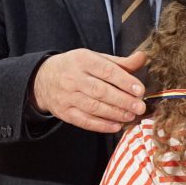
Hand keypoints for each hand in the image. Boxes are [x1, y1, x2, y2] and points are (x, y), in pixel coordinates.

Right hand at [31, 49, 146, 132]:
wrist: (43, 78)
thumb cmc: (77, 67)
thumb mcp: (95, 58)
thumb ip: (120, 62)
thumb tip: (142, 58)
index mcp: (83, 60)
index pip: (107, 71)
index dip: (125, 81)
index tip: (140, 90)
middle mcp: (73, 78)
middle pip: (101, 91)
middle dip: (123, 100)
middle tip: (140, 107)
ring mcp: (67, 96)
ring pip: (93, 107)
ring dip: (115, 113)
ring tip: (131, 116)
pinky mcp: (64, 112)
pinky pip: (84, 121)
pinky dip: (101, 125)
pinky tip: (115, 126)